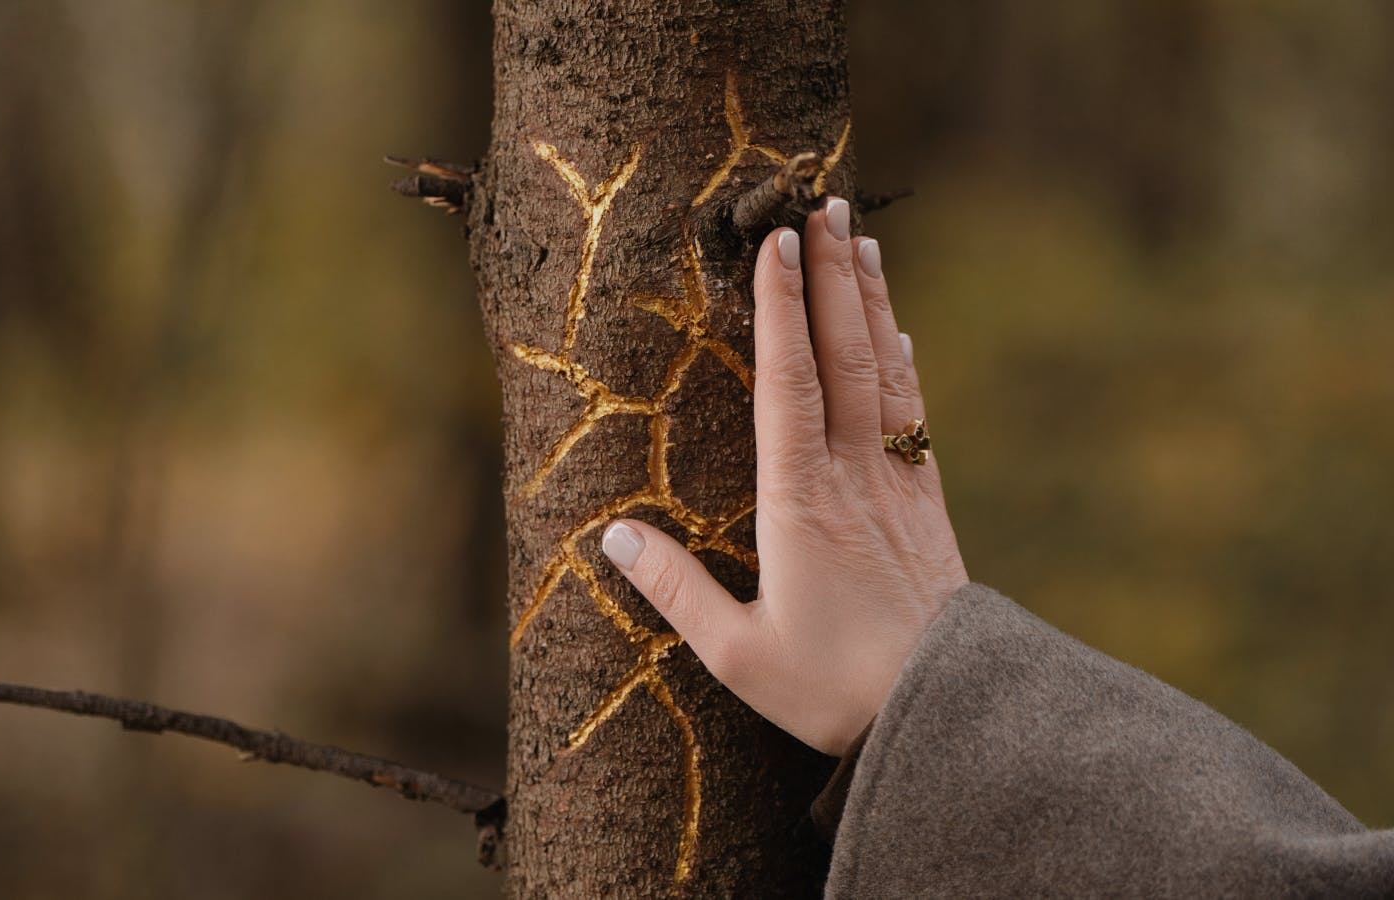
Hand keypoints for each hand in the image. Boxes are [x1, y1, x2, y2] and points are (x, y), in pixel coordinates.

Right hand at [600, 197, 968, 755]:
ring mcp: (897, 484)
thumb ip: (675, 591)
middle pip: (845, 355)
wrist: (946, 712)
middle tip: (824, 204)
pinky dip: (902, 362)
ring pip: (885, 372)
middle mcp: (854, 476)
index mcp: (801, 502)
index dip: (781, 309)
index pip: (790, 382)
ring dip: (872, 303)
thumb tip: (612, 535)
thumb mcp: (738, 654)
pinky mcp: (925, 503)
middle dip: (831, 277)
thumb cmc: (833, 688)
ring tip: (863, 241)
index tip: (776, 243)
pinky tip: (900, 335)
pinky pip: (912, 412)